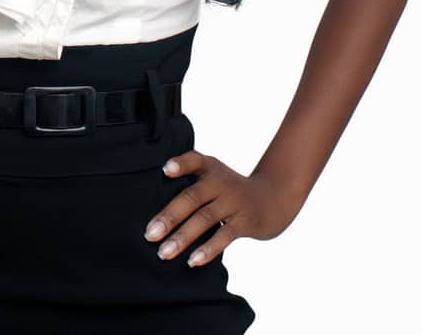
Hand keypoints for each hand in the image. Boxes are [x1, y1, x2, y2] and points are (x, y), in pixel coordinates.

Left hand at [142, 150, 304, 267]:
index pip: (194, 160)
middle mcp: (221, 182)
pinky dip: (208, 249)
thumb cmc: (229, 191)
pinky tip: (192, 260)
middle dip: (169, 217)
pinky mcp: (245, 221)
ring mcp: (234, 201)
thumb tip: (155, 212)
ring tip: (163, 253)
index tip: (164, 170)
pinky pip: (225, 236)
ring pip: (205, 219)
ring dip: (183, 237)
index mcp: (210, 168)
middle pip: (192, 197)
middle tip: (149, 234)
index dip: (180, 164)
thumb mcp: (212, 177)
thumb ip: (188, 184)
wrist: (272, 200)